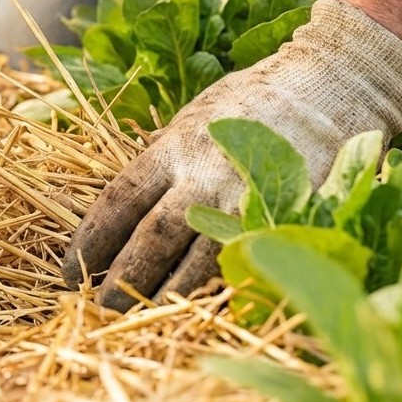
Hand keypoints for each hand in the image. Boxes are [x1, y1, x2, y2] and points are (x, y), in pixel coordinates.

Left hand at [65, 0, 401, 310]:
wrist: (332, 84)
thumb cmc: (252, 100)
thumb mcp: (191, 118)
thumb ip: (160, 161)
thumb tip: (126, 205)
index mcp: (174, 148)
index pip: (118, 202)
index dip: (89, 241)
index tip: (69, 271)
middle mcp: (206, 177)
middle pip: (153, 240)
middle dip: (123, 279)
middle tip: (100, 305)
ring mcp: (249, 202)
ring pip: (198, 264)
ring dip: (166, 296)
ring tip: (141, 318)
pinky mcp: (286, 220)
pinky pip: (246, 266)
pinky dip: (218, 292)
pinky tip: (198, 310)